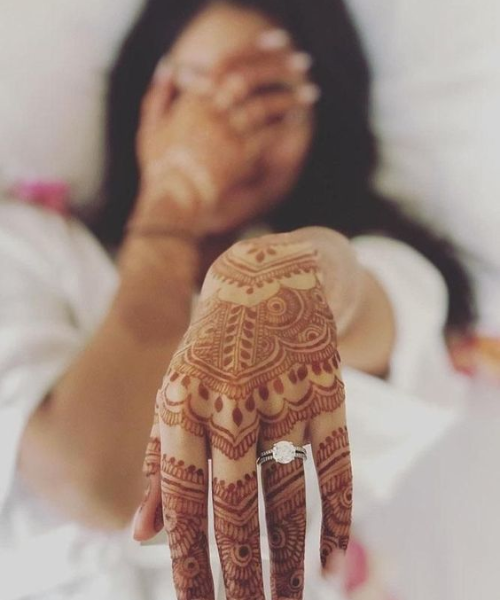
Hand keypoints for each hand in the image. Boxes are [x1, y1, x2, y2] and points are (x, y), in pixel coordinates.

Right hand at [135, 46, 314, 234]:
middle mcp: (210, 112)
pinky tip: (297, 118)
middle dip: (278, 68)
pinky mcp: (240, 155)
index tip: (271, 47)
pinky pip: (268, 134)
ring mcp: (226, 133)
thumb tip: (169, 66)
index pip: (224, 65)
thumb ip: (158, 95)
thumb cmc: (160, 168)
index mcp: (189, 101)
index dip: (252, 54)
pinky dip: (284, 124)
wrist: (173, 200)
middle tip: (302, 62)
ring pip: (263, 105)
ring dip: (289, 97)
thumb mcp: (150, 128)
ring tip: (310, 93)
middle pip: (248, 79)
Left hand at [135, 232, 352, 599]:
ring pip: (288, 496)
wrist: (267, 276)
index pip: (184, 502)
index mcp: (184, 406)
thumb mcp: (172, 391)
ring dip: (288, 560)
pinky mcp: (326, 392)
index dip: (188, 563)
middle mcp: (232, 405)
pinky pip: (336, 466)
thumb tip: (143, 536)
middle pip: (237, 509)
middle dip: (242, 576)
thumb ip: (156, 460)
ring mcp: (283, 398)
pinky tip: (332, 563)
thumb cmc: (210, 347)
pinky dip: (337, 517)